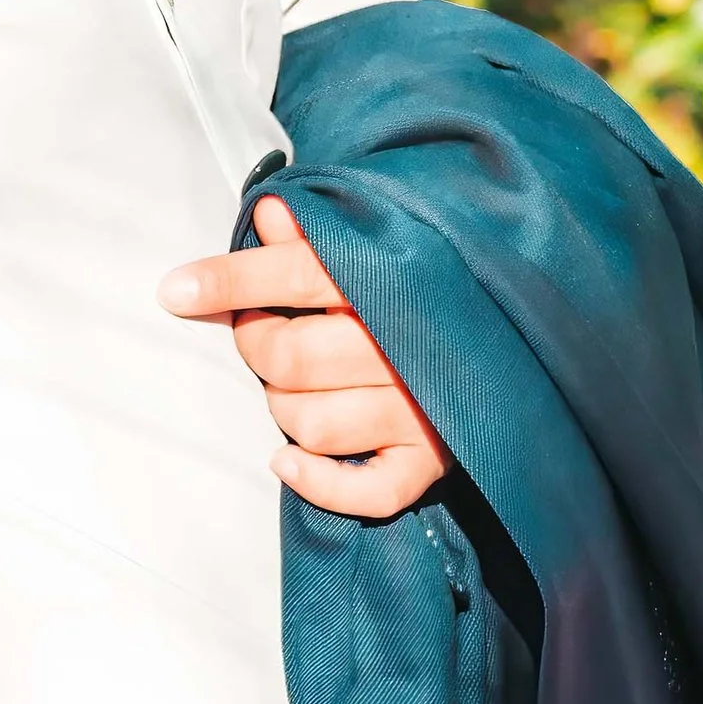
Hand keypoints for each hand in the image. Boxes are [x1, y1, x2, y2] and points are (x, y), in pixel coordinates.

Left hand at [160, 192, 448, 518]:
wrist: (526, 330)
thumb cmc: (438, 285)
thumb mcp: (385, 243)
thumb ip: (321, 235)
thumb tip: (268, 211)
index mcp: (397, 278)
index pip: (294, 275)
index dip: (227, 282)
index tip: (176, 291)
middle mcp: (410, 346)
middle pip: (290, 357)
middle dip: (258, 346)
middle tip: (263, 333)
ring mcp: (425, 409)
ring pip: (312, 425)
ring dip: (284, 410)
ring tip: (296, 386)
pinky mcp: (434, 460)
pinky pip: (363, 492)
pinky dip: (316, 482)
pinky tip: (290, 458)